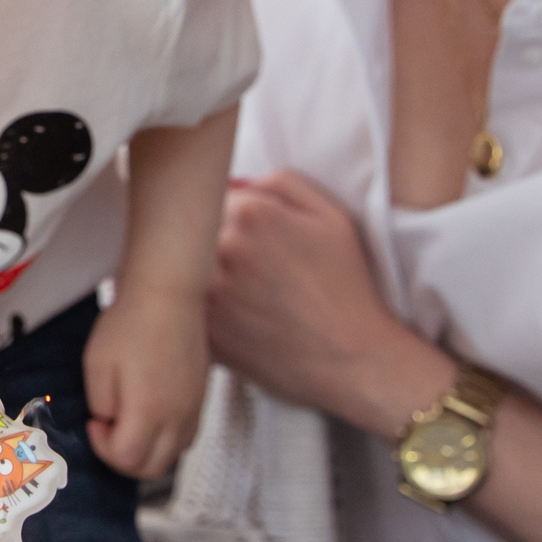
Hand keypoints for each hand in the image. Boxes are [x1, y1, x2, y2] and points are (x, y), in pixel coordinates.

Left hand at [81, 285, 208, 479]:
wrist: (167, 293)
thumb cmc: (130, 323)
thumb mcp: (97, 365)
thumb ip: (102, 404)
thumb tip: (109, 421)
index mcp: (149, 411)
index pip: (126, 459)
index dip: (103, 447)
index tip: (94, 422)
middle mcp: (177, 417)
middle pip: (152, 468)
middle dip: (123, 459)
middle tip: (108, 432)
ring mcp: (193, 408)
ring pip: (172, 456)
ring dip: (147, 452)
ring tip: (129, 424)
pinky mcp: (201, 397)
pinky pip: (186, 436)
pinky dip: (167, 439)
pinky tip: (151, 416)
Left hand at [208, 171, 445, 436]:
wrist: (353, 359)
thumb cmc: (347, 287)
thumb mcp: (331, 216)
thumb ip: (280, 183)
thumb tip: (235, 183)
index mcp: (250, 213)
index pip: (212, 194)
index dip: (229, 213)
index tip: (249, 235)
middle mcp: (221, 248)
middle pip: (194, 230)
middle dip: (215, 242)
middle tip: (250, 267)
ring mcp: (207, 293)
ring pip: (187, 269)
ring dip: (206, 276)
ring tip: (247, 293)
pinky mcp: (203, 332)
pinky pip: (187, 309)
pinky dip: (203, 311)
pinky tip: (238, 318)